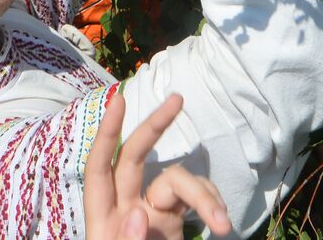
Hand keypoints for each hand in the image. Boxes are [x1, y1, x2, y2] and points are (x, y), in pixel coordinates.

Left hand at [84, 91, 231, 239]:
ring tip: (222, 224)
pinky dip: (210, 203)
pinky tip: (221, 223)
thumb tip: (139, 213)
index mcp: (103, 217)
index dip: (107, 135)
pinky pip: (195, 195)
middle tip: (177, 99)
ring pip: (176, 179)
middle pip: (135, 156)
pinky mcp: (175, 218)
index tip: (118, 102)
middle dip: (156, 125)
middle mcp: (126, 207)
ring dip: (203, 196)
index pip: (99, 168)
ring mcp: (152, 211)